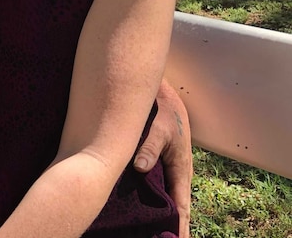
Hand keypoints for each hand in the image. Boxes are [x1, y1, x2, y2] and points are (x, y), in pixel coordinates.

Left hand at [134, 79, 192, 237]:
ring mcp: (170, 170)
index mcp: (181, 169)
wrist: (163, 97)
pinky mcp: (162, 164)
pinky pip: (161, 188)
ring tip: (159, 235)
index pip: (181, 204)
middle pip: (177, 207)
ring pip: (169, 199)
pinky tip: (148, 212)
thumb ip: (149, 147)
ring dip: (166, 216)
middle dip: (174, 226)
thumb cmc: (162, 113)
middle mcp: (178, 173)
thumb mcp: (157, 128)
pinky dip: (158, 202)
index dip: (179, 224)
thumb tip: (140, 167)